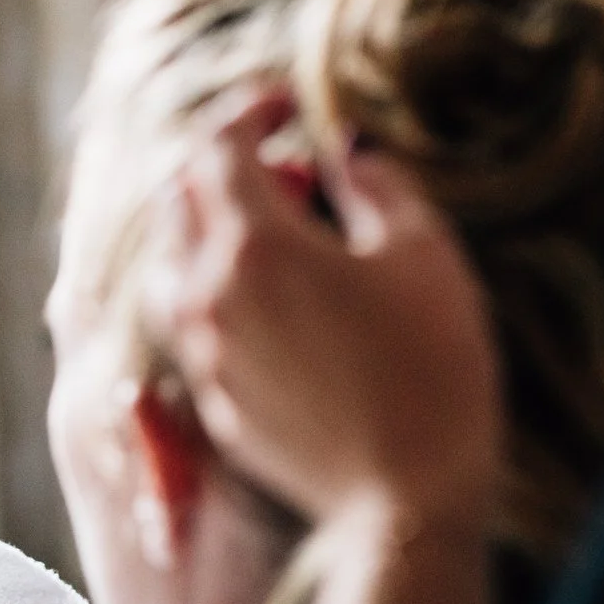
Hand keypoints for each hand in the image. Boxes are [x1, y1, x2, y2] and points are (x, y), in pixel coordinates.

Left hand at [160, 91, 501, 526]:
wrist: (405, 500)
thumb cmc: (431, 367)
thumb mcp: (422, 254)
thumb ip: (374, 183)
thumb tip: (342, 146)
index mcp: (253, 242)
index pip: (218, 146)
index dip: (248, 110)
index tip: (285, 102)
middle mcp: (206, 290)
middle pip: (180, 197)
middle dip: (224, 166)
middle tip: (288, 168)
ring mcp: (199, 348)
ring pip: (172, 261)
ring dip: (209, 229)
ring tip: (275, 234)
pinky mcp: (208, 396)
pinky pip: (189, 319)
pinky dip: (215, 288)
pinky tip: (270, 301)